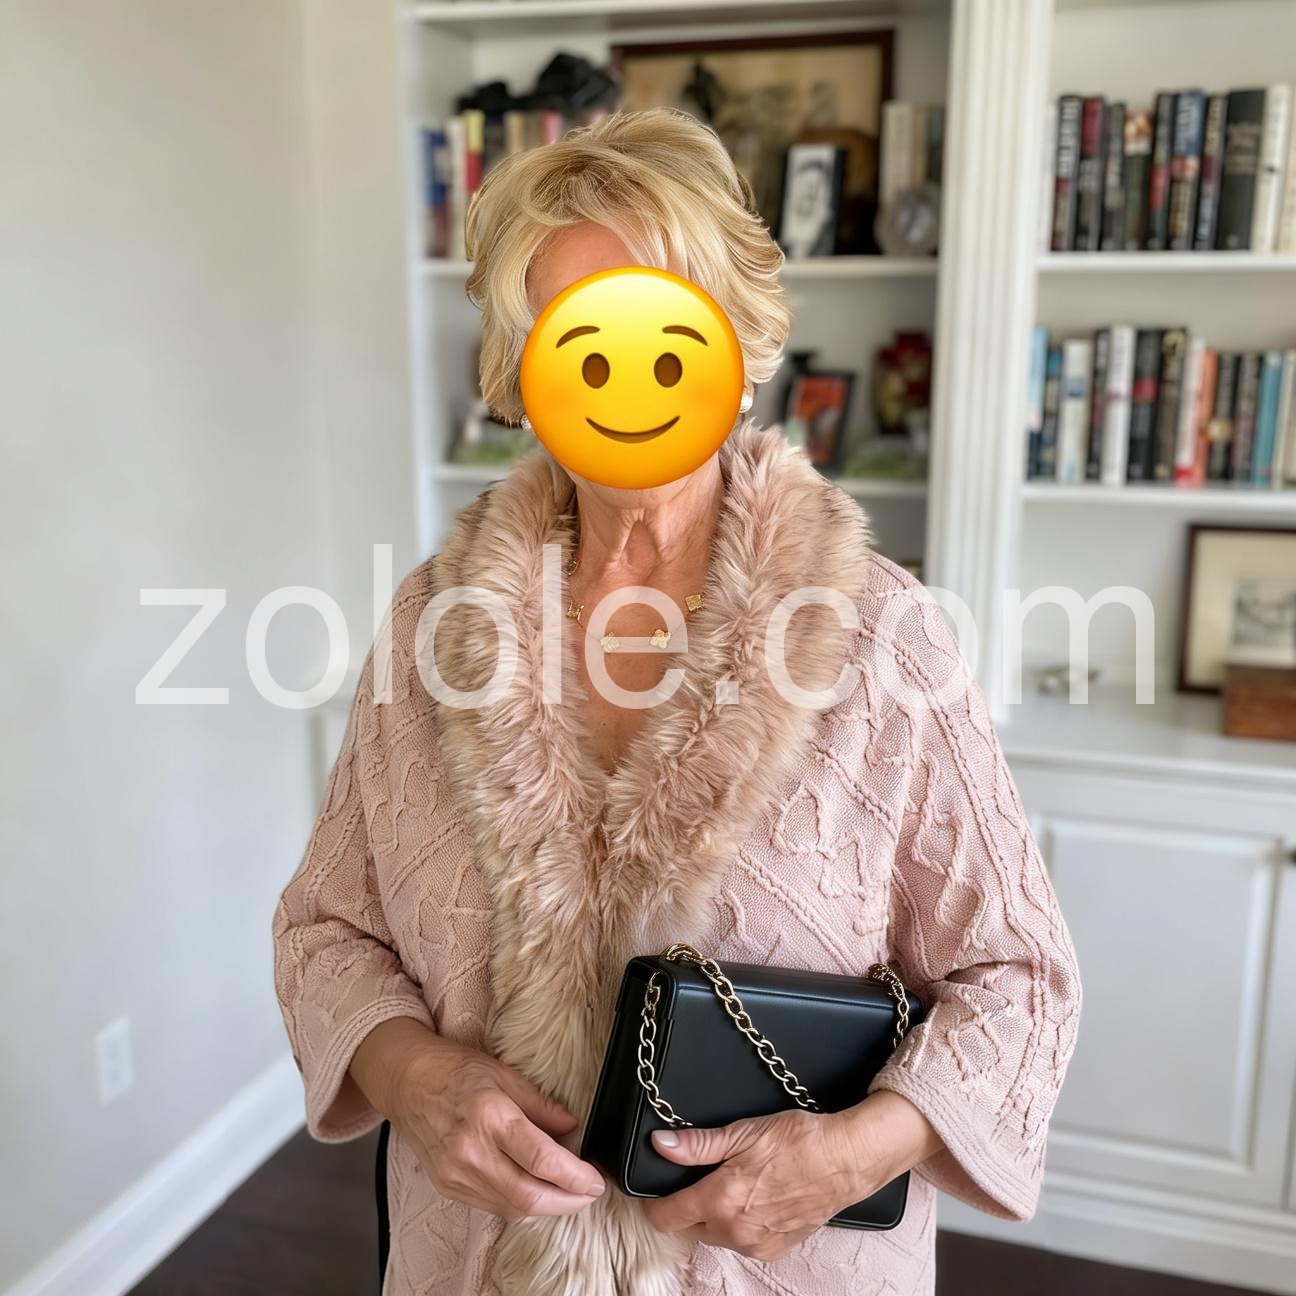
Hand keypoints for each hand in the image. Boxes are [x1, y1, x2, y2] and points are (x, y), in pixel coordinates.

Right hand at [352, 1018, 606, 1221]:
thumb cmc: (456, 1071)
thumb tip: (573, 1127)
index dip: (575, 1177)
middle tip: (589, 1193)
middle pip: (529, 1196)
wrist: (407, 1081)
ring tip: (567, 1193)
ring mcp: (456, 1174)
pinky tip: (534, 1191)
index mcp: (489, 1115)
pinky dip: (519, 1204)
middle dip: (567, 1201)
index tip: (595, 1180)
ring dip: (546, 1207)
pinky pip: (492, 1206)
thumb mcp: (504, 1074)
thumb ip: (541, 1105)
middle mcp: (471, 1150)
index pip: (541, 1160)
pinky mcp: (447, 1187)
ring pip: (511, 1208)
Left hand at [639, 1091, 942, 1260]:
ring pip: (718, 1234)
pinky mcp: (774, 1249)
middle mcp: (734, 1230)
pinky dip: (742, 1224)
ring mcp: (755, 1244)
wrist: (844, 1160)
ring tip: (738, 1184)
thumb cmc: (797, 1141)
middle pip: (692, 1225)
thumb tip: (661, 1144)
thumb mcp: (743, 1133)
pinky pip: (743, 1241)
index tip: (652, 1193)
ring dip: (717, 1215)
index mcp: (720, 1200)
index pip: (667, 1216)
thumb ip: (698, 1144)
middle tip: (704, 1177)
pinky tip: (757, 1199)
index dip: (653, 1204)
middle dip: (690, 1205)